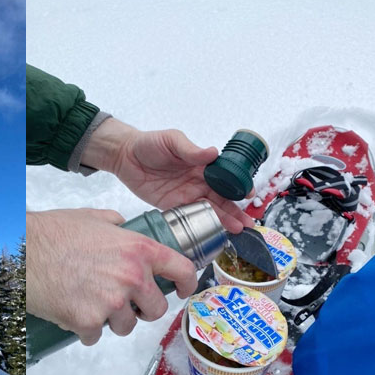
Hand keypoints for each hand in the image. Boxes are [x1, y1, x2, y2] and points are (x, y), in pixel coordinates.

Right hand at [26, 209, 196, 344]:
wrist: (23, 252)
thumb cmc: (53, 233)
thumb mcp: (92, 219)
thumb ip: (115, 224)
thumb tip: (123, 227)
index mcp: (138, 250)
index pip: (182, 270)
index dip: (186, 284)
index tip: (180, 290)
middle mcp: (131, 277)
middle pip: (156, 309)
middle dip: (142, 309)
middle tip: (124, 302)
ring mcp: (111, 303)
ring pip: (126, 326)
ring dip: (112, 321)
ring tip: (91, 304)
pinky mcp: (89, 321)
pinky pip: (96, 336)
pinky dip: (86, 329)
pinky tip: (73, 312)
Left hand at [81, 119, 254, 233]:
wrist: (125, 156)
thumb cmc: (150, 143)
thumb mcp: (172, 141)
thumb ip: (191, 150)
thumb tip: (213, 153)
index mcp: (202, 164)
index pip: (226, 177)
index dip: (238, 186)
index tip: (249, 194)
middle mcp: (197, 181)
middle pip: (221, 198)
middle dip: (235, 210)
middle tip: (248, 223)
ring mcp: (185, 195)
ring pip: (209, 210)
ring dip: (223, 220)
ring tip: (237, 231)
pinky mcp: (171, 206)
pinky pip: (189, 217)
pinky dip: (201, 226)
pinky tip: (213, 233)